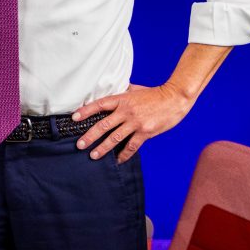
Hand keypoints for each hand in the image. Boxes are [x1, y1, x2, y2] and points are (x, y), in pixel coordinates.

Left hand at [72, 83, 193, 162]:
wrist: (175, 98)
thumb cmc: (154, 94)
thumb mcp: (135, 89)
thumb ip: (123, 93)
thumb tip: (112, 90)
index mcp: (122, 99)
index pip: (99, 105)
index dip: (85, 111)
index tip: (74, 118)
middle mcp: (126, 111)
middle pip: (103, 125)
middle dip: (90, 136)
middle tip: (79, 145)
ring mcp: (136, 123)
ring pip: (115, 138)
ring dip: (103, 148)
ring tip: (93, 155)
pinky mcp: (146, 132)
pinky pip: (132, 146)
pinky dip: (123, 155)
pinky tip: (117, 160)